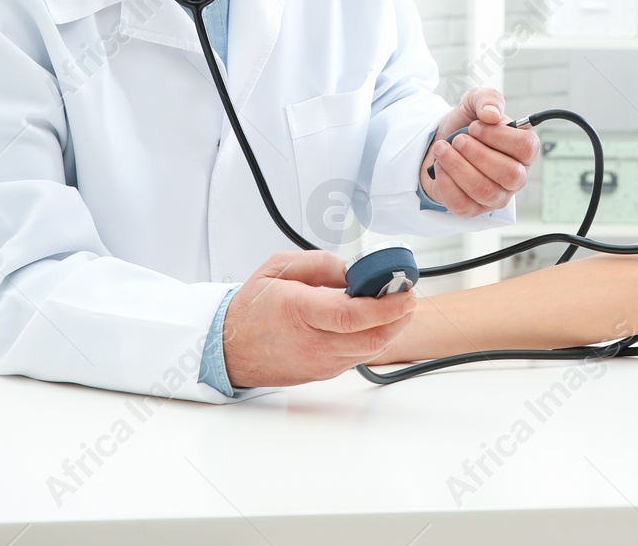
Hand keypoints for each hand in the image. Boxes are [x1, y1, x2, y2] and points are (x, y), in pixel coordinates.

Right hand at [221, 250, 416, 387]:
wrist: (229, 348)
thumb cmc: (253, 307)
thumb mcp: (280, 267)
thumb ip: (321, 263)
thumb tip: (355, 270)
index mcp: (298, 311)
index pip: (353, 316)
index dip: (386, 306)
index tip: (405, 292)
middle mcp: (311, 342)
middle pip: (372, 338)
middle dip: (400, 317)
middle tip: (408, 296)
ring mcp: (318, 363)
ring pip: (370, 350)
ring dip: (391, 329)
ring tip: (396, 306)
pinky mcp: (323, 373)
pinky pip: (358, 357)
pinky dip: (374, 339)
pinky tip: (375, 322)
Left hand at [419, 87, 539, 217]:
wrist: (442, 146)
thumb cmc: (466, 127)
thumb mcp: (474, 103)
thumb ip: (487, 99)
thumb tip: (491, 114)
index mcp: (524, 150)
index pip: (527, 148)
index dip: (500, 137)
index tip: (475, 127)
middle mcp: (516, 177)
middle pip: (509, 174)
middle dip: (477, 154)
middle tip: (458, 140)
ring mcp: (497, 196)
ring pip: (485, 191)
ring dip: (458, 167)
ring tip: (442, 149)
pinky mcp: (474, 209)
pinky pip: (463, 204)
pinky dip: (447, 182)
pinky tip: (440, 166)